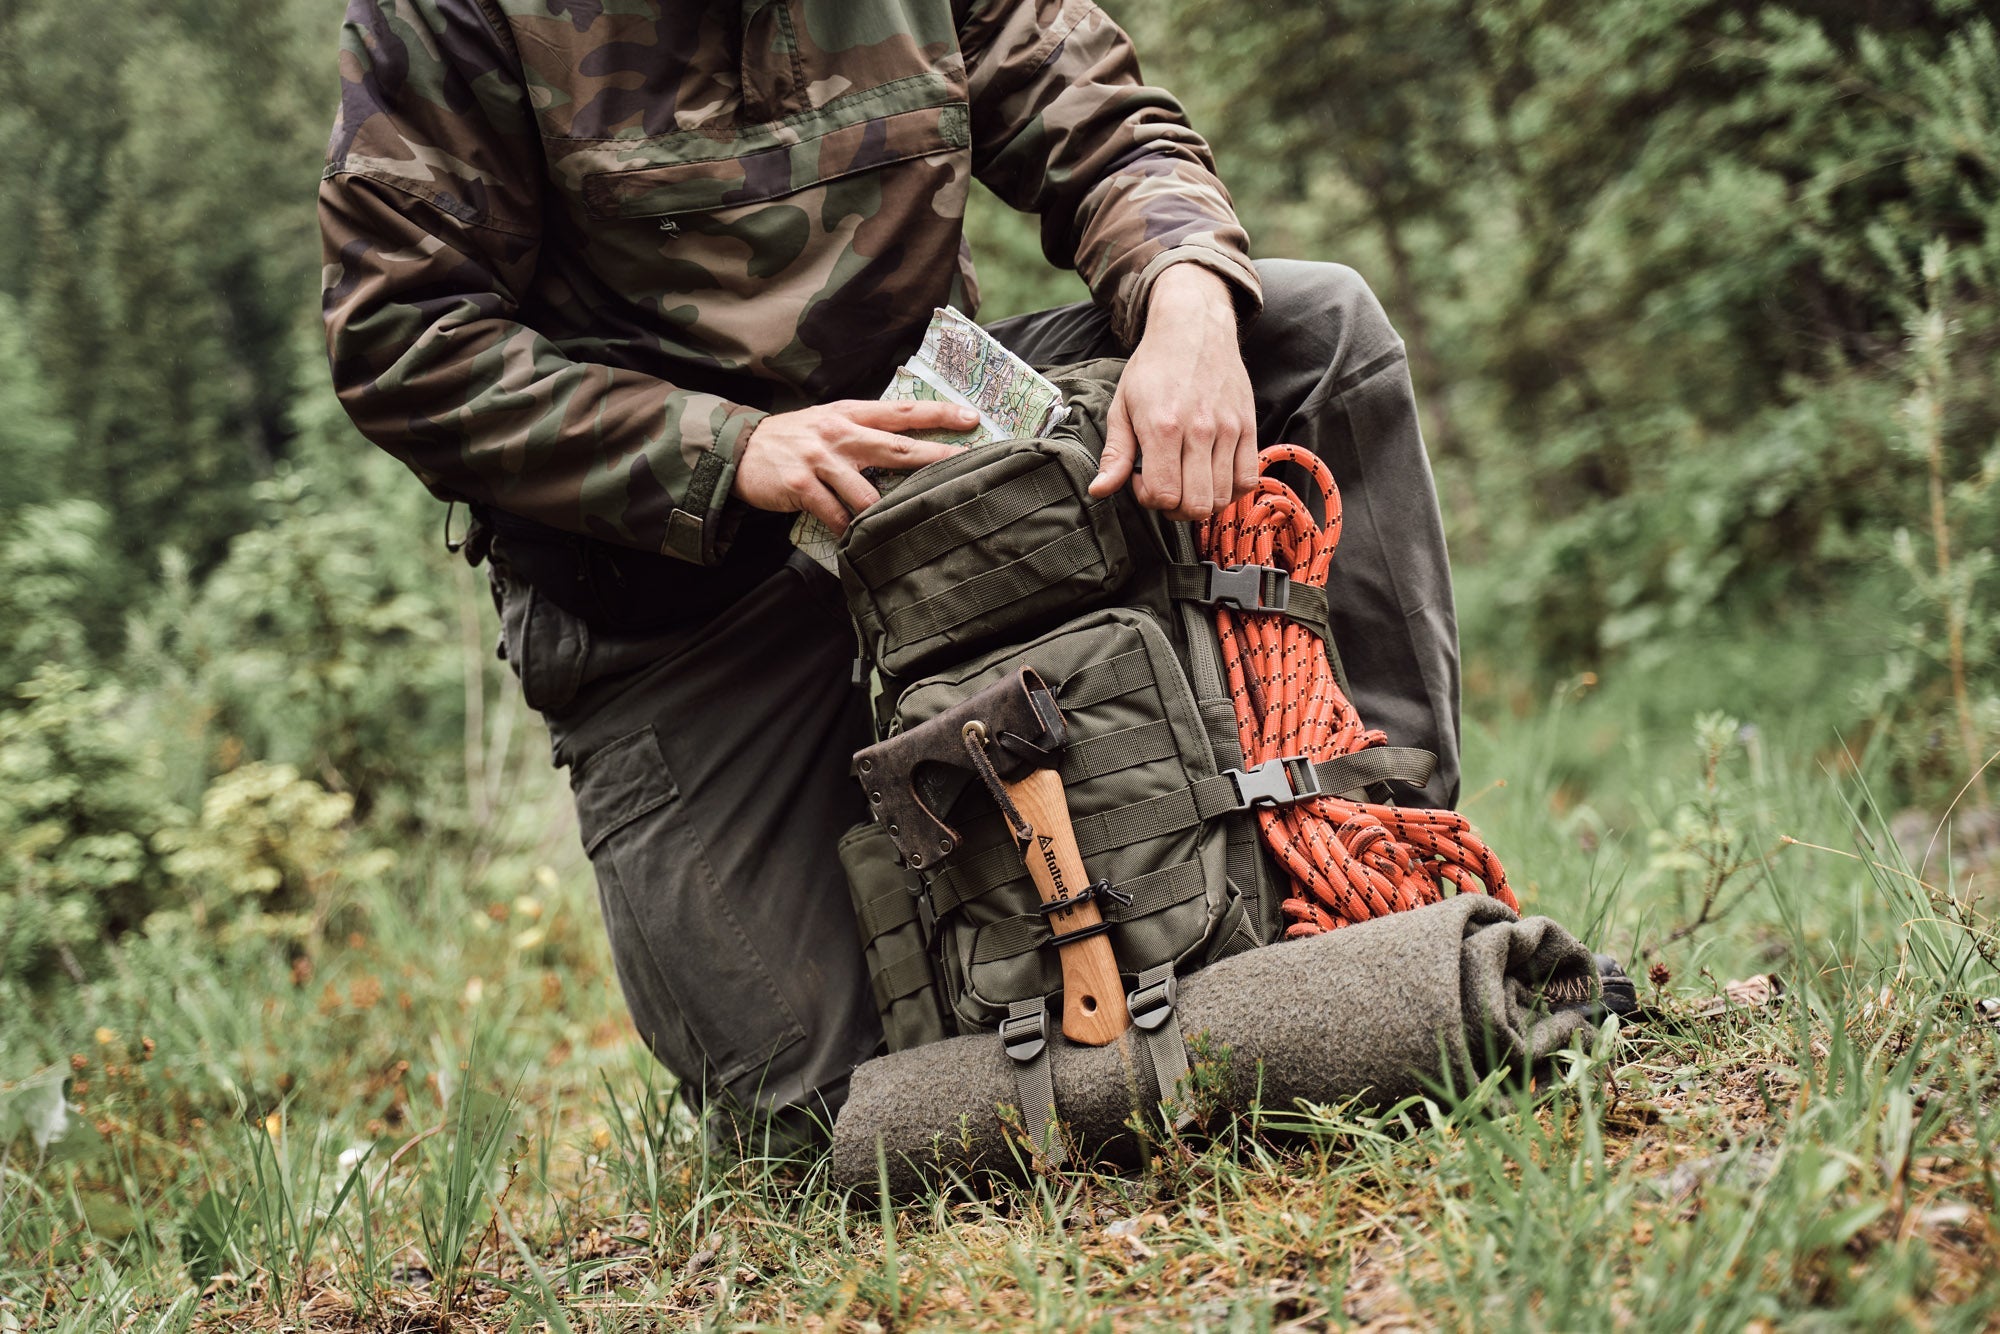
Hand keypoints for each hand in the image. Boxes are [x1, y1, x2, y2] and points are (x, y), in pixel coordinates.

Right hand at [733, 399, 975, 533]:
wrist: (740, 449)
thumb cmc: (793, 439)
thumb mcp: (829, 421)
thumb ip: (864, 430)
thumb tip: (908, 443)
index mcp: (850, 413)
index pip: (902, 411)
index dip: (938, 414)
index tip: (972, 419)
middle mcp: (838, 432)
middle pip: (895, 446)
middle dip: (934, 456)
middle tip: (967, 464)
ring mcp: (819, 459)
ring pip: (866, 492)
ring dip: (887, 512)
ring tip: (908, 524)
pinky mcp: (801, 485)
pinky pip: (834, 515)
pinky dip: (848, 530)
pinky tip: (858, 539)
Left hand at [1090, 264, 1255, 521]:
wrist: (1194, 328)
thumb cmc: (1153, 367)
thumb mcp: (1122, 406)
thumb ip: (1115, 454)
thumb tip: (1099, 491)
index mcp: (1163, 426)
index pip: (1163, 495)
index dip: (1149, 499)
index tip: (1142, 480)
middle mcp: (1199, 430)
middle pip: (1196, 505)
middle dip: (1175, 508)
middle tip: (1166, 487)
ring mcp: (1228, 429)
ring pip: (1222, 498)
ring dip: (1202, 501)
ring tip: (1187, 480)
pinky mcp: (1249, 426)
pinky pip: (1248, 479)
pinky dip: (1231, 490)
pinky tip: (1212, 476)